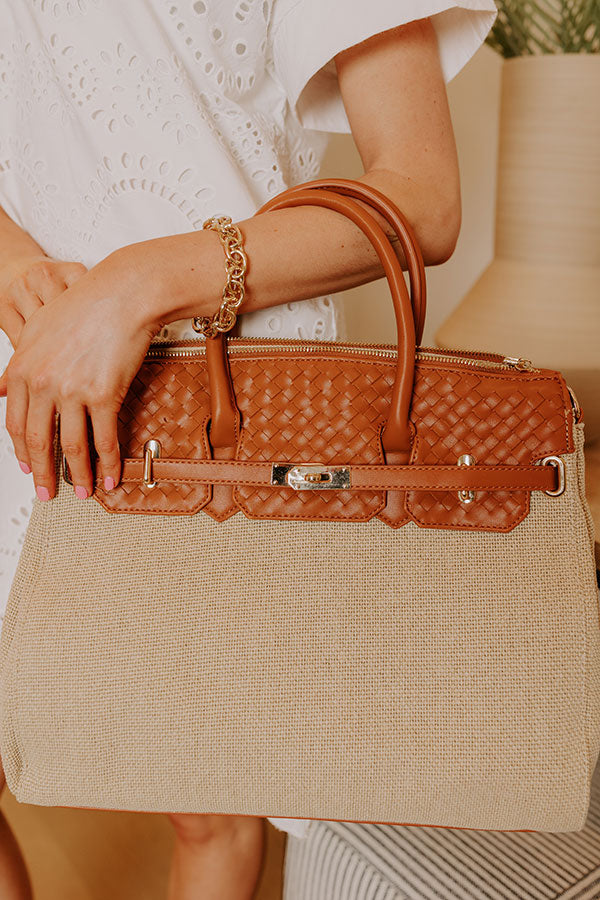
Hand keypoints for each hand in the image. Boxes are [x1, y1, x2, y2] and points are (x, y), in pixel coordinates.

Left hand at [0, 245, 165, 500]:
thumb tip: (1, 390)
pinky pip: (104, 439)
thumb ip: (20, 363)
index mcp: (22, 369)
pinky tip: (111, 477)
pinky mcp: (103, 394)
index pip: (15, 424)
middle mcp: (43, 383)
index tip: (30, 469)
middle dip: (45, 474)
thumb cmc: (86, 306)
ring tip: (86, 492)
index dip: (23, 453)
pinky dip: (108, 463)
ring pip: (72, 446)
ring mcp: (72, 390)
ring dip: (79, 475)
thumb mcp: (38, 331)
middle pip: (39, 441)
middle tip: (49, 494)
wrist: (121, 295)